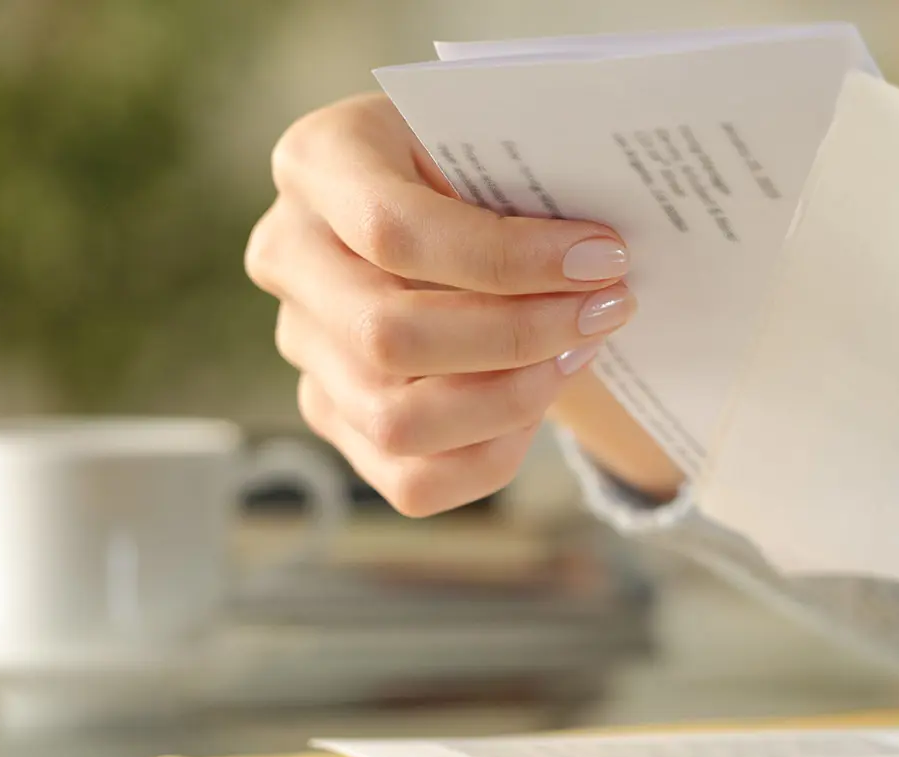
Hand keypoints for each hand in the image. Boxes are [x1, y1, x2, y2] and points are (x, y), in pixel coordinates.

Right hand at [245, 93, 639, 515]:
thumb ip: (526, 170)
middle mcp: (290, 256)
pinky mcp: (334, 414)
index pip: (395, 231)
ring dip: (512, 400)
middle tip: (607, 309)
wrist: (455, 202)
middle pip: (390, 336)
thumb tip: (598, 255)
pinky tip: (539, 402)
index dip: (507, 258)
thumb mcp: (493, 135)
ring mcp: (304, 345)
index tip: (603, 257)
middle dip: (521, 335)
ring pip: (396, 421)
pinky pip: (411, 479)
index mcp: (318, 162)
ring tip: (578, 353)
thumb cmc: (482, 160)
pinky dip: (492, 455)